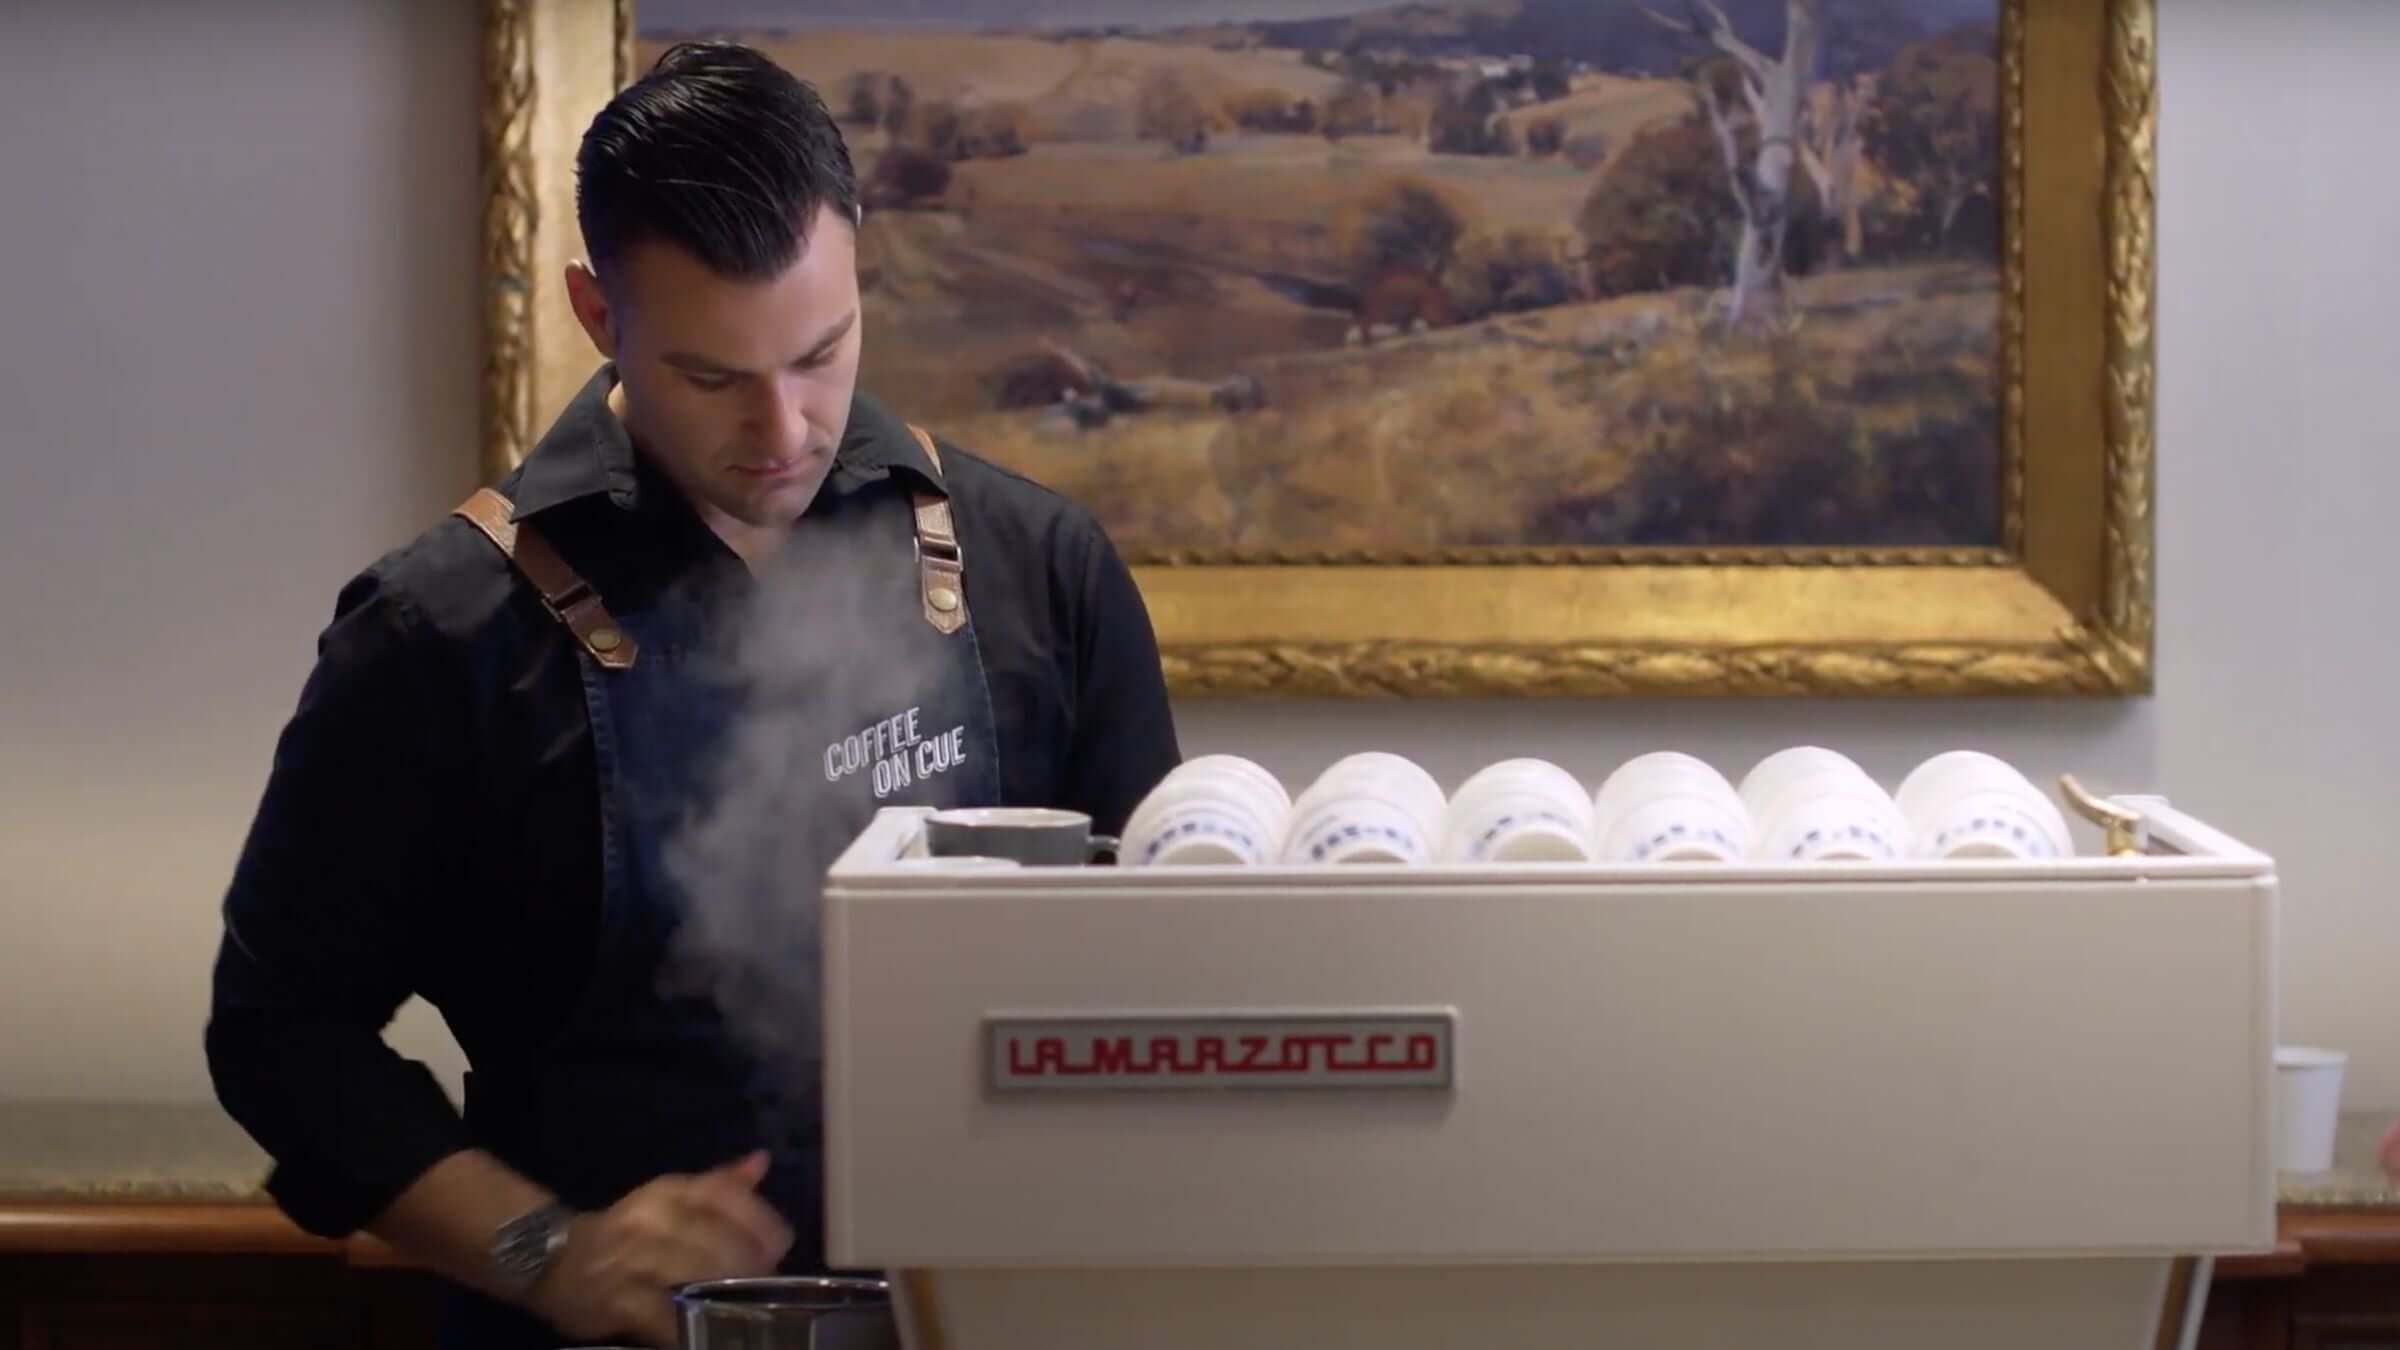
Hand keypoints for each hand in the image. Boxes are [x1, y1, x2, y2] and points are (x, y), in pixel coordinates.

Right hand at [527, 1151, 792, 1347]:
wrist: (552, 1262)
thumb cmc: (624, 1230)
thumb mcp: (668, 1199)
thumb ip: (718, 1186)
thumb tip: (760, 1162)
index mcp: (668, 1191)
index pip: (726, 1196)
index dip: (762, 1223)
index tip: (779, 1246)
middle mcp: (653, 1220)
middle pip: (720, 1243)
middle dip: (752, 1269)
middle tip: (768, 1288)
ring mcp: (635, 1262)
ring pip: (699, 1279)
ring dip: (730, 1299)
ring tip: (747, 1312)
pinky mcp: (622, 1302)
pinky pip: (669, 1318)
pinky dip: (693, 1328)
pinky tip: (709, 1333)